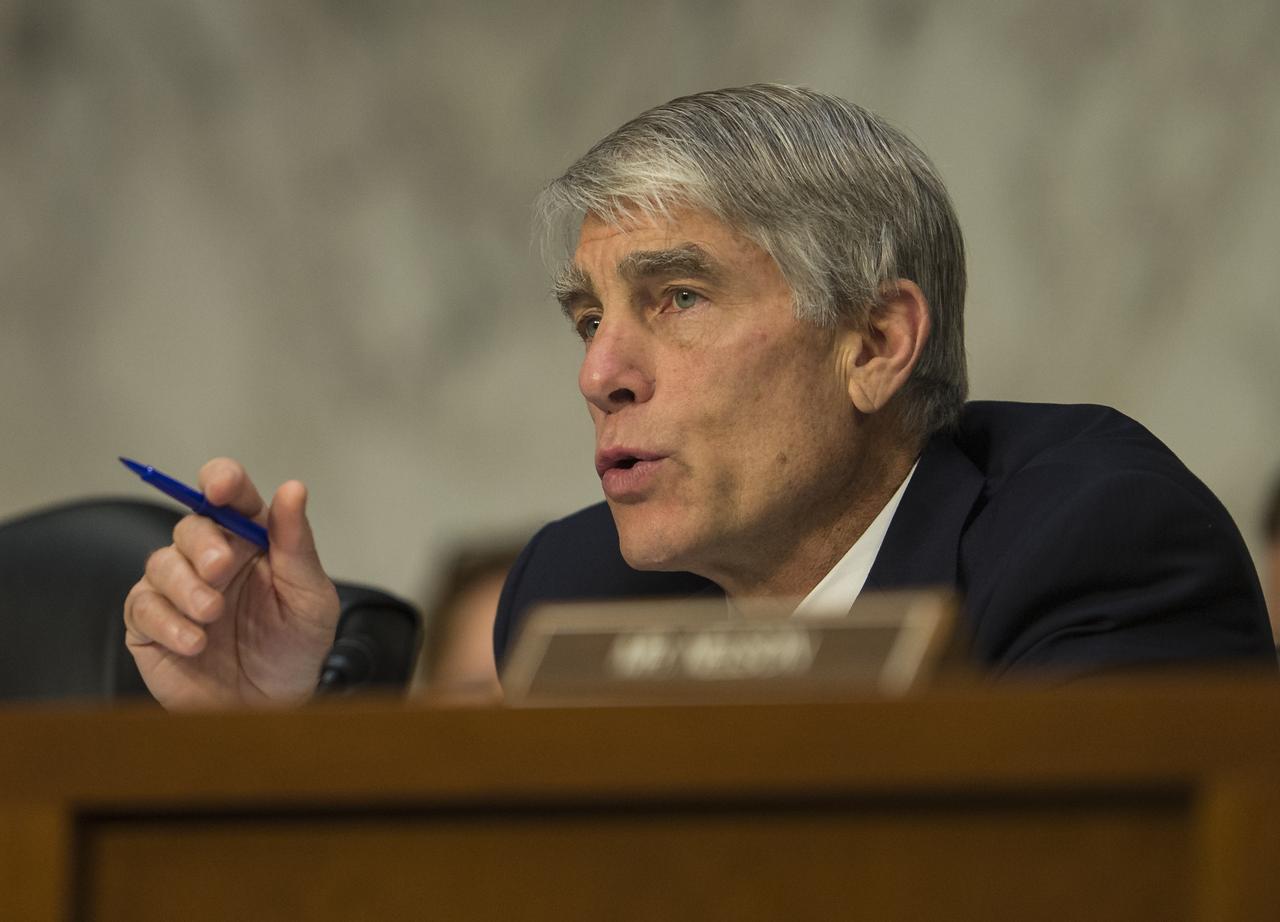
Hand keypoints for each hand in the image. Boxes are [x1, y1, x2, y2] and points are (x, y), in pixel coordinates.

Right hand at [124, 458, 340, 708]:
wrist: (273, 709)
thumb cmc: (294, 649)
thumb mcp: (310, 596)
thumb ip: (297, 544)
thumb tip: (292, 488)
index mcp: (252, 539)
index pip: (229, 494)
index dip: (221, 480)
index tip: (221, 487)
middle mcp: (211, 558)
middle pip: (191, 526)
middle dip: (203, 544)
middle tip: (220, 569)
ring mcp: (177, 590)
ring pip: (161, 562)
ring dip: (186, 587)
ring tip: (212, 615)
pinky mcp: (150, 625)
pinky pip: (142, 607)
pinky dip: (167, 622)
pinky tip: (195, 642)